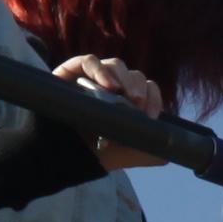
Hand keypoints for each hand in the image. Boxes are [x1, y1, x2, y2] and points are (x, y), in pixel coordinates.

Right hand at [54, 55, 169, 165]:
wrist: (54, 160)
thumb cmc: (88, 155)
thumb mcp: (124, 155)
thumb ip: (147, 153)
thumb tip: (168, 154)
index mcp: (124, 103)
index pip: (145, 89)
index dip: (152, 96)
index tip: (150, 114)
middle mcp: (108, 88)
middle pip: (132, 75)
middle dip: (139, 87)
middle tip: (136, 104)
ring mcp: (88, 79)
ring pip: (114, 64)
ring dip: (123, 77)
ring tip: (124, 95)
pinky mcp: (68, 73)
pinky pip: (87, 61)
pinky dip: (100, 69)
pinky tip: (107, 85)